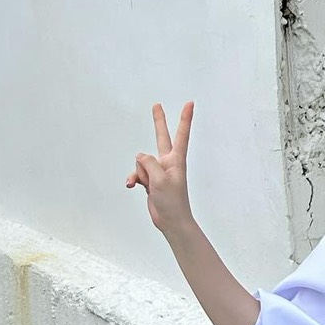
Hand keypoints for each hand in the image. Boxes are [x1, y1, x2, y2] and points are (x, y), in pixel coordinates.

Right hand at [126, 102, 195, 234]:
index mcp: (177, 160)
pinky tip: (134, 187)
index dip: (184, 118)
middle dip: (158, 121)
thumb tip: (140, 156)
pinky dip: (133, 179)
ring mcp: (158, 170)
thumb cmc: (172, 201)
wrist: (171, 221)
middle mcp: (168, 162)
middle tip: (156, 105)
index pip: (181, 134)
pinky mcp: (150, 179)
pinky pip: (136, 173)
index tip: (190, 103)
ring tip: (150, 186)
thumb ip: (149, 162)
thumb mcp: (159, 179)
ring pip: (141, 162)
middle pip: (161, 137)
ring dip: (140, 174)